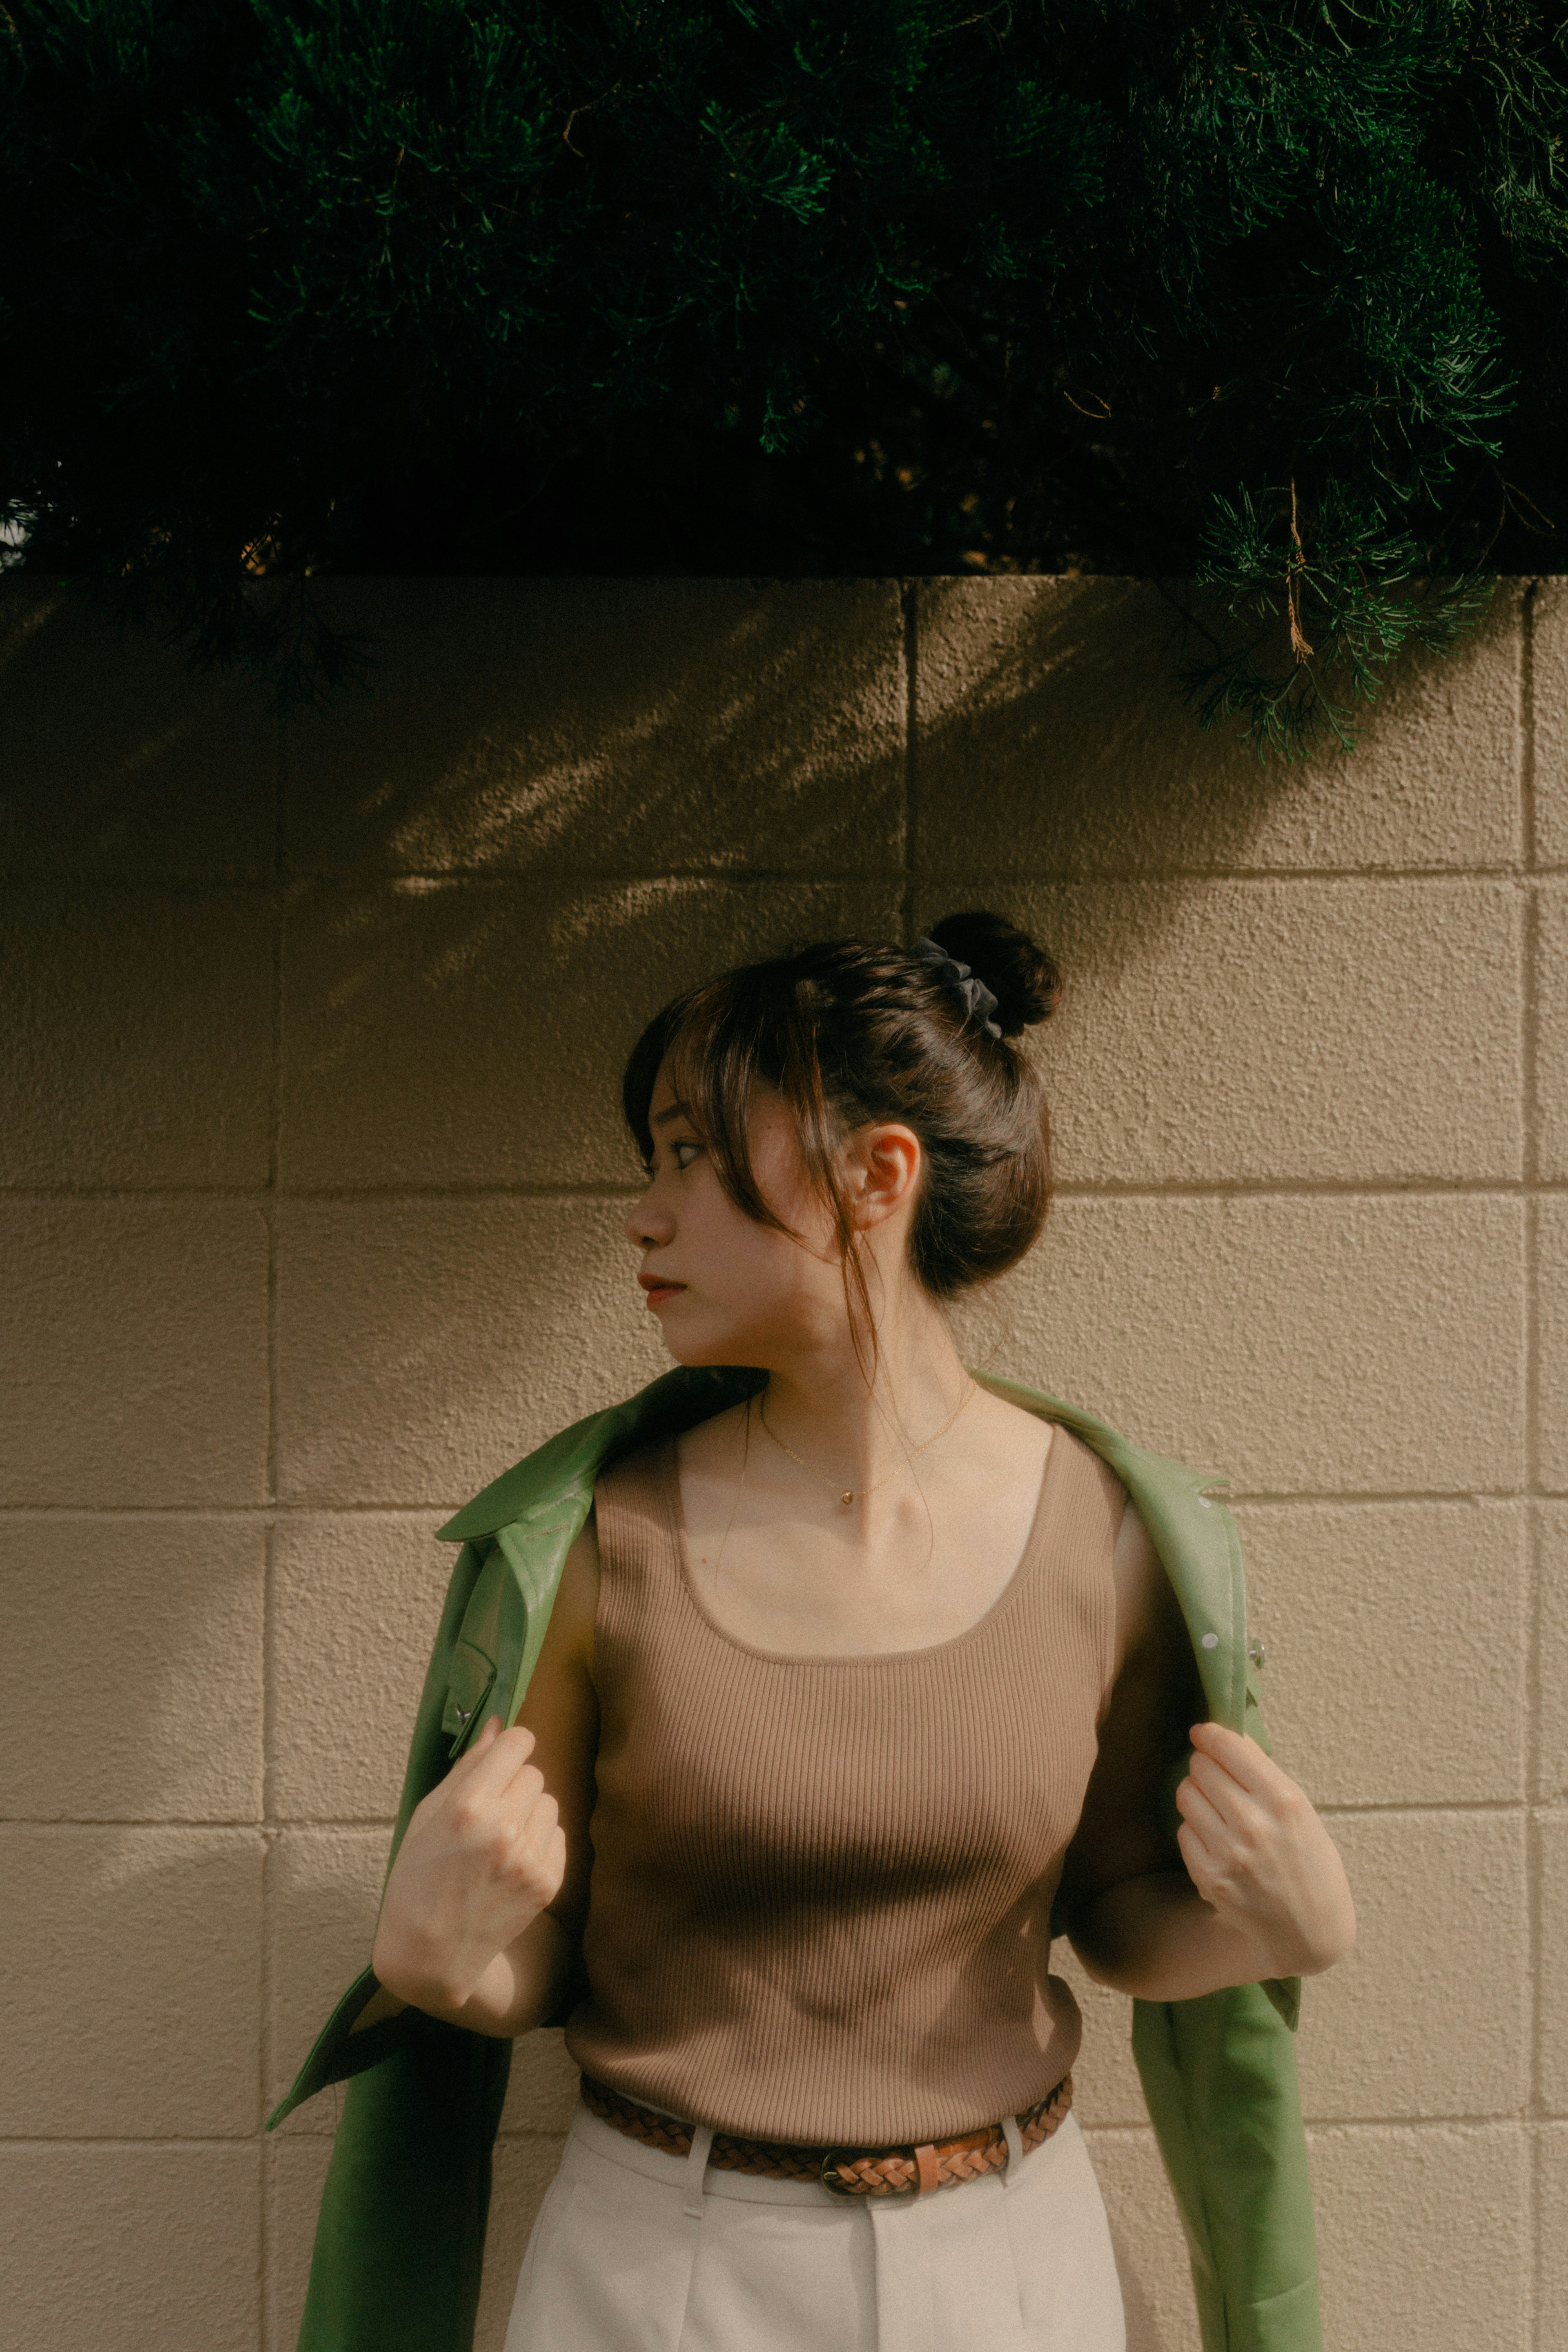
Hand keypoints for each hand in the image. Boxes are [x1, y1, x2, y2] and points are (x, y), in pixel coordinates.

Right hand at [371, 1717, 566, 2012]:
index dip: (512, 1746)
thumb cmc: (418, 1877)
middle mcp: (503, 1829)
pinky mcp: (547, 1883)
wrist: (430, 1953)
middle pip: (534, 1772)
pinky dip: (540, 1842)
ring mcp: (529, 1859)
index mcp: (468, 1807)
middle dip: (514, 1783)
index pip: (517, 1744)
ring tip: (498, 1840)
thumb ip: (468, 1767)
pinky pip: (559, 1835)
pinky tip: (510, 1862)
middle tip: (489, 1811)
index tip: (504, 1756)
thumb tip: (498, 1723)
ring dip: (529, 1812)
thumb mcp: (427, 1816)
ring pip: (549, 1802)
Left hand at [1174, 1722, 1355, 1977]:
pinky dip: (1195, 1830)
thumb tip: (1227, 1736)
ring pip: (1186, 1794)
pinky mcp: (1208, 1877)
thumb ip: (1263, 1773)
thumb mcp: (1301, 1811)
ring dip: (1197, 1795)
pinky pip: (1183, 1831)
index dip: (1210, 1734)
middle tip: (1217, 1777)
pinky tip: (1216, 1840)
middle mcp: (1253, 1824)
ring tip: (1217, 1809)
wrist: (1311, 1930)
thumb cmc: (1311, 1863)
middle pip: (1201, 1767)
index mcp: (1283, 1800)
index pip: (1228, 1747)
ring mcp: (1228, 1853)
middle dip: (1206, 1766)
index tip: (1204, 1733)